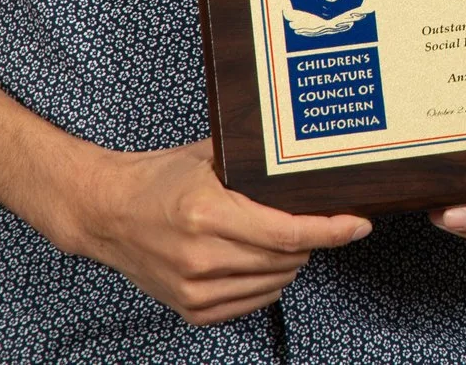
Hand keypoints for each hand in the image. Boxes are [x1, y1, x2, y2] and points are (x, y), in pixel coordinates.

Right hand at [50, 141, 369, 325]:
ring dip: (290, 263)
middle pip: (286, 260)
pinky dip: (268, 284)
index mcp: (207, 212)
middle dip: (312, 241)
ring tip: (280, 240)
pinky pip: (252, 303)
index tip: (358, 224)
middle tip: (313, 222)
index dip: (331, 230)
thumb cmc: (159, 180)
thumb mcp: (210, 157)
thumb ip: (256, 164)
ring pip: (274, 283)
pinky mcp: (189, 308)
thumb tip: (312, 165)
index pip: (288, 233)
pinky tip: (263, 263)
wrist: (107, 212)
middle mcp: (200, 255)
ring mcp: (193, 287)